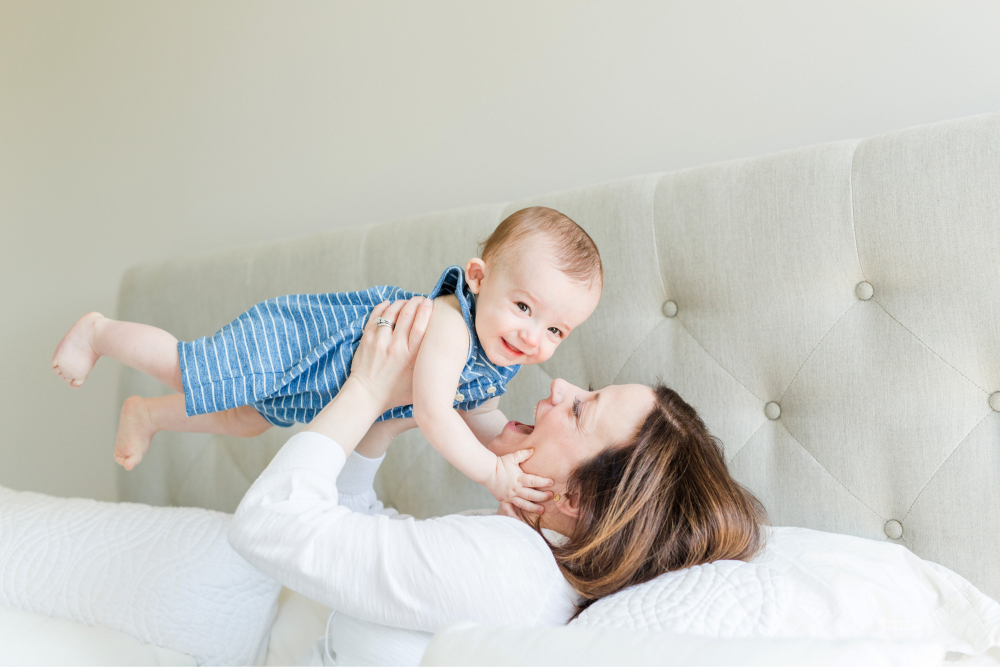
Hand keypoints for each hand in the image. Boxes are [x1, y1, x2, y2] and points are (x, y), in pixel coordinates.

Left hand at [348, 297, 432, 412]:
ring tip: (405, 302)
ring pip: (391, 312)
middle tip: (419, 299)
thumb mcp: (419, 389)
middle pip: (407, 314)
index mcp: (411, 357)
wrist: (366, 397)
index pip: (421, 325)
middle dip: (415, 302)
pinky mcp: (367, 340)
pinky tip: (388, 304)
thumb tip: (460, 380)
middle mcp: (396, 347)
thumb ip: (437, 382)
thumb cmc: (394, 395)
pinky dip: (382, 307)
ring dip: (400, 303)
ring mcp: (380, 342)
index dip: (426, 310)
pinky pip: (375, 317)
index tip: (429, 303)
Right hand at [485, 448, 553, 513]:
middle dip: (541, 496)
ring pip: (522, 504)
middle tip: (550, 496)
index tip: (552, 483)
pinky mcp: (504, 500)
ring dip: (532, 508)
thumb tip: (533, 449)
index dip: (543, 482)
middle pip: (530, 495)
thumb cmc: (500, 463)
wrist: (486, 471)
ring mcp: (510, 496)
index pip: (533, 481)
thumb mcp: (512, 457)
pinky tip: (521, 522)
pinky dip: (515, 517)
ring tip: (541, 510)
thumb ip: (523, 454)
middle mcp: (515, 489)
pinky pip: (509, 511)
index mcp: (518, 478)